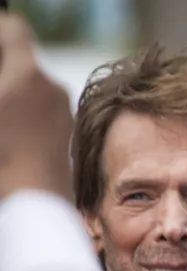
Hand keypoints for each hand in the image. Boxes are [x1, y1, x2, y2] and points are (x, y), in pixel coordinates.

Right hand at [0, 14, 72, 203]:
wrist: (33, 209)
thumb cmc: (1, 162)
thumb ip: (2, 83)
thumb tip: (5, 91)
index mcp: (28, 74)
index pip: (13, 30)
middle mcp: (53, 88)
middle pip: (21, 62)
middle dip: (3, 73)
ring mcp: (63, 113)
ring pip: (31, 90)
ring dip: (11, 97)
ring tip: (3, 124)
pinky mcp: (65, 136)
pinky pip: (40, 114)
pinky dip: (22, 117)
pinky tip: (10, 140)